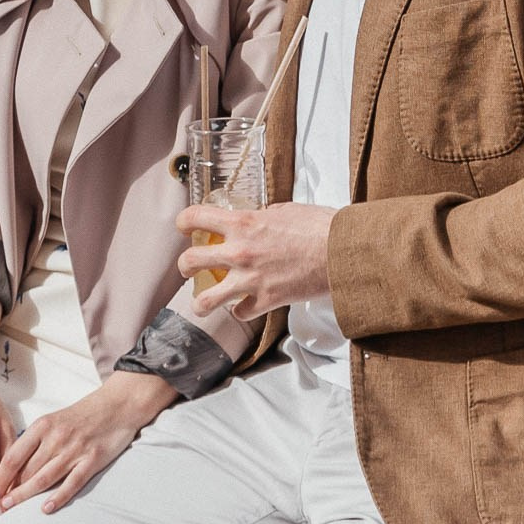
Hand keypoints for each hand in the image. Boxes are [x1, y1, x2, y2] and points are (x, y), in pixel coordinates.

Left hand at [0, 372, 175, 515]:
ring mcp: (75, 449)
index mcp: (43, 425)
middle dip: (8, 491)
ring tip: (9, 511)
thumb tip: (13, 469)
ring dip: (24, 496)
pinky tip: (46, 509)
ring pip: (44, 478)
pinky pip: (72, 482)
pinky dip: (58, 496)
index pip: (13, 455)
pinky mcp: (93, 459)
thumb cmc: (83, 415)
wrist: (118, 404)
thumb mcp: (54, 420)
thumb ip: (35, 442)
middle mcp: (56, 437)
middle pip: (26, 470)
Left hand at [176, 201, 336, 320]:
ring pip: (206, 298)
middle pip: (191, 261)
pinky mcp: (265, 301)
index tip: (183, 225)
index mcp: (243, 223)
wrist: (341, 251)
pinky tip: (243, 306)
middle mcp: (240, 252)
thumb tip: (258, 220)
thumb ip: (264, 217)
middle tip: (188, 266)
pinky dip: (240, 311)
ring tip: (201, 301)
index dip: (184, 221)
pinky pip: (239, 313)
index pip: (198, 217)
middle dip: (185, 265)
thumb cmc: (319, 226)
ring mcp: (250, 280)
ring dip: (200, 300)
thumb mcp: (286, 210)